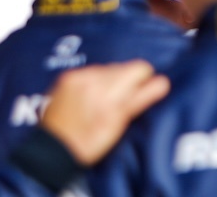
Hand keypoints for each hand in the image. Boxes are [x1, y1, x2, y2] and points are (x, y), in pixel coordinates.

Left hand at [39, 61, 169, 165]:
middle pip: (124, 67)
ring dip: (110, 81)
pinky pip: (92, 71)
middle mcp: (94, 78)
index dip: (143, 82)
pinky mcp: (68, 76)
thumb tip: (163, 82)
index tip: (137, 96)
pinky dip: (95, 81)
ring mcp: (79, 76)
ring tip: (101, 103)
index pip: (139, 68)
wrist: (53, 148)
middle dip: (125, 83)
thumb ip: (140, 99)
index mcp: (109, 92)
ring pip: (108, 68)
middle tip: (117, 105)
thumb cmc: (89, 142)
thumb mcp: (118, 125)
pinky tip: (89, 98)